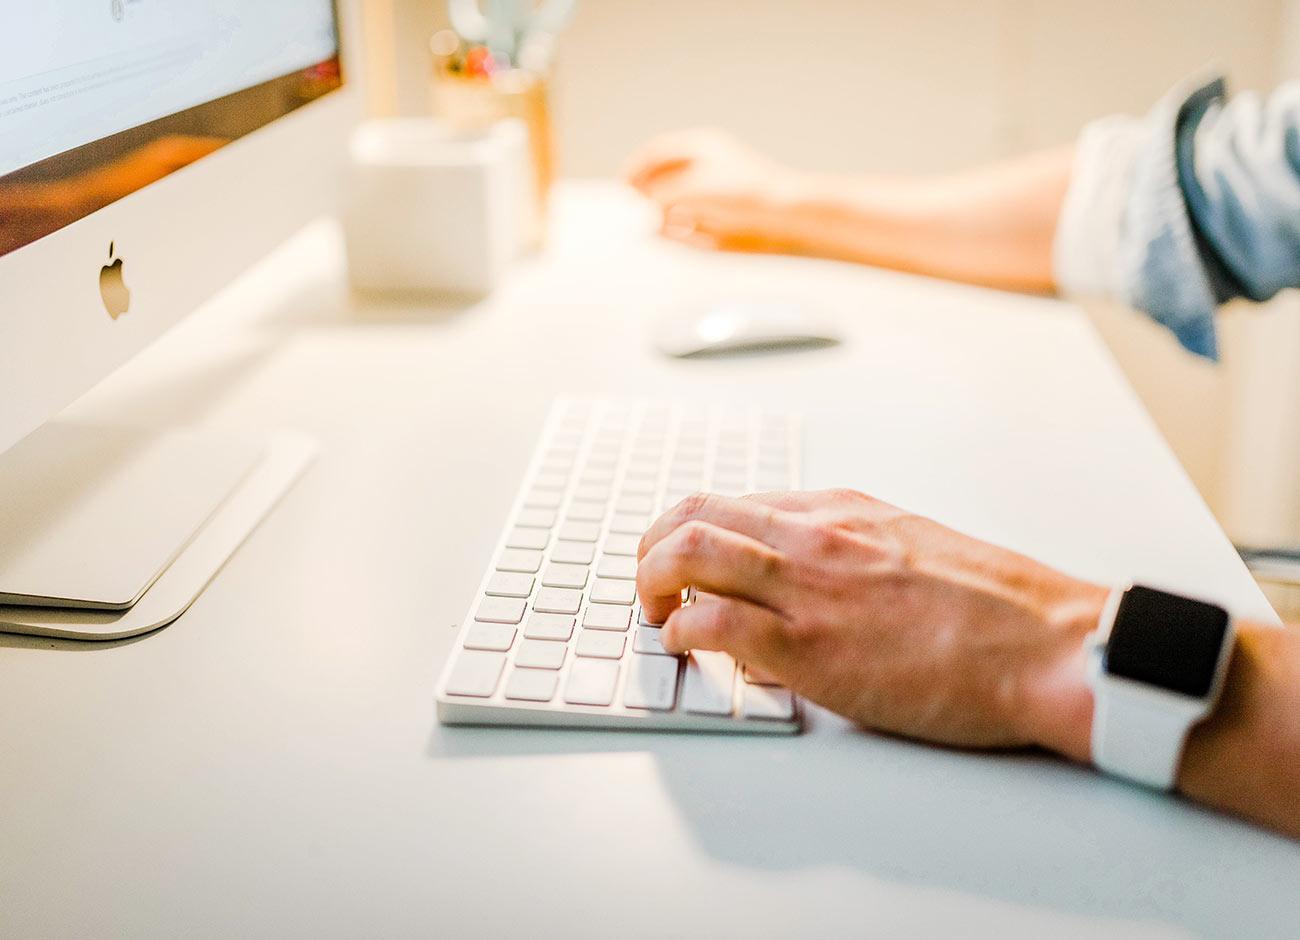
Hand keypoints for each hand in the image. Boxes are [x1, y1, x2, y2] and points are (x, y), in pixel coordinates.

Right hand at [623, 128, 811, 253]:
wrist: (791, 218)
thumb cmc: (745, 196)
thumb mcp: (693, 192)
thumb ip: (659, 198)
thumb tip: (638, 209)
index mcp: (703, 146)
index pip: (656, 153)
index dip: (634, 171)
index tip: (621, 192)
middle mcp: (709, 165)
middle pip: (664, 178)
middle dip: (648, 196)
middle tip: (634, 214)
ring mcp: (718, 191)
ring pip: (678, 203)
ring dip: (665, 215)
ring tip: (660, 228)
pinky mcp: (727, 216)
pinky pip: (694, 223)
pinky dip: (683, 231)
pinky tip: (685, 238)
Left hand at [636, 490, 1106, 757]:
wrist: (1049, 645)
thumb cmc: (997, 608)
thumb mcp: (913, 550)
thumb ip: (849, 557)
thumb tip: (801, 583)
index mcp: (840, 509)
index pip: (733, 501)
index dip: (689, 529)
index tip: (680, 557)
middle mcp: (814, 534)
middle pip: (694, 514)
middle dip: (652, 546)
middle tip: (647, 580)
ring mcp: (807, 586)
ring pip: (688, 554)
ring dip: (650, 581)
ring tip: (652, 610)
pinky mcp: (808, 646)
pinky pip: (710, 625)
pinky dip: (680, 633)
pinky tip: (686, 649)